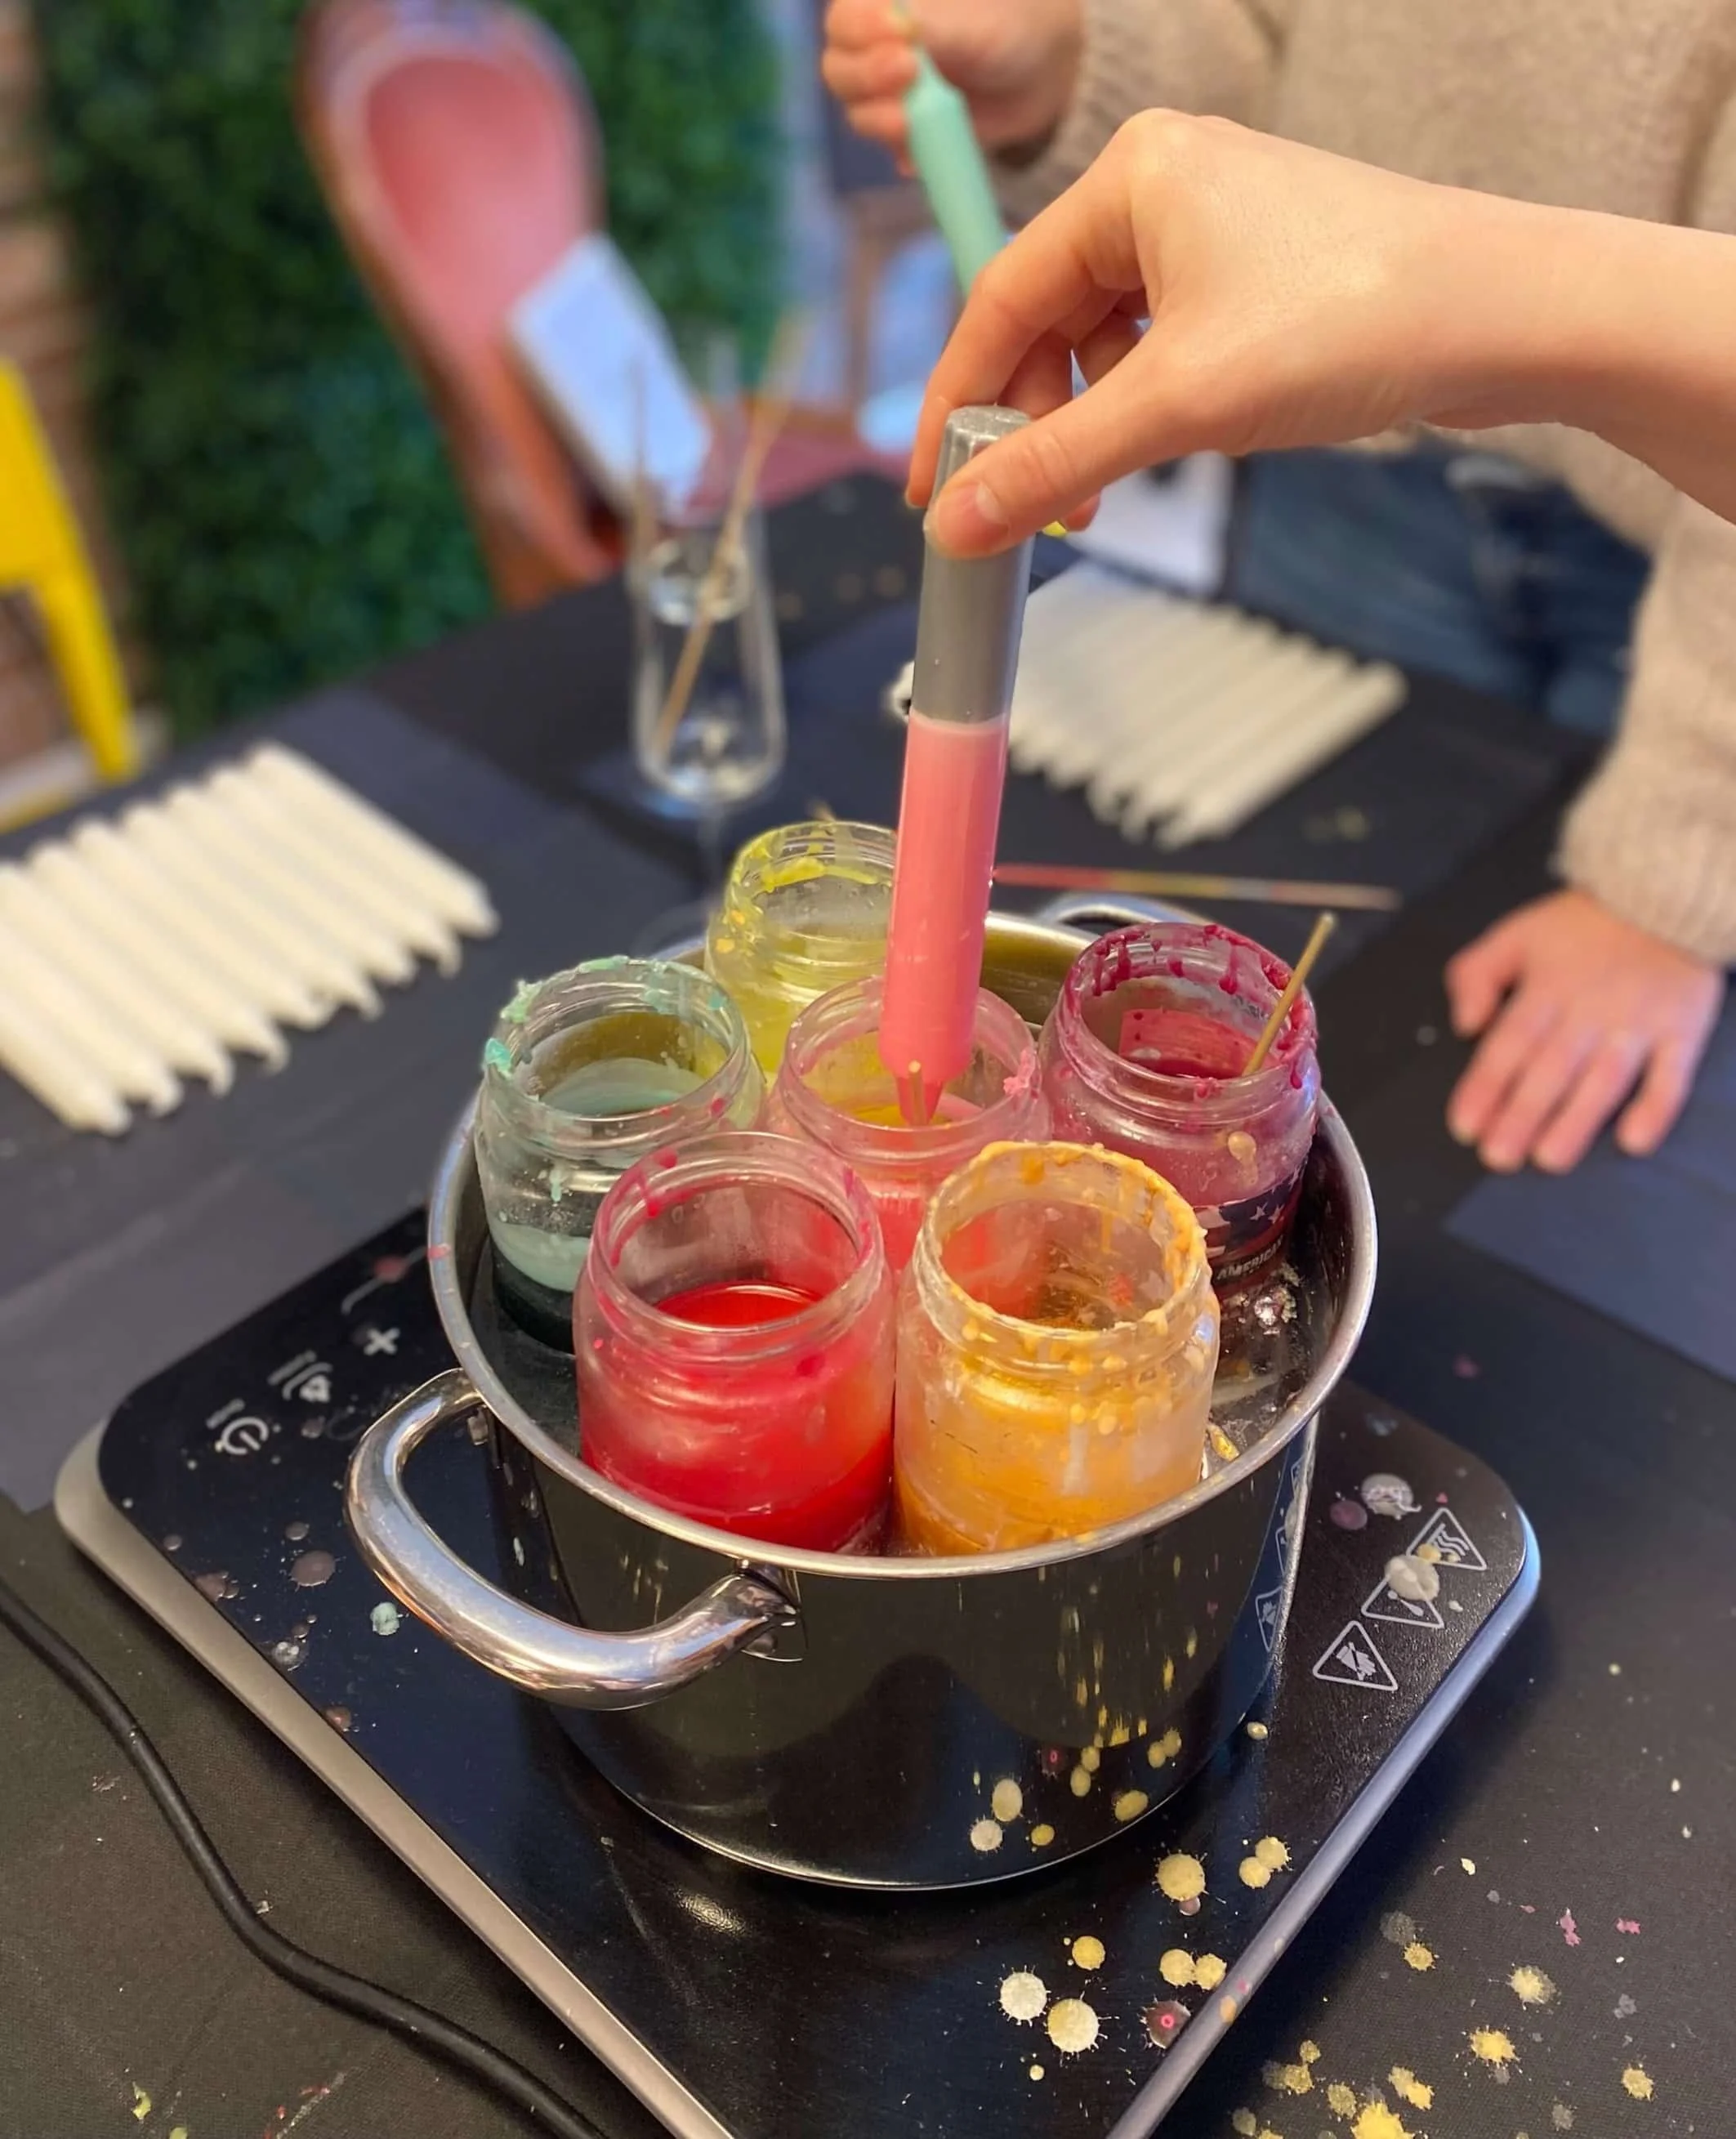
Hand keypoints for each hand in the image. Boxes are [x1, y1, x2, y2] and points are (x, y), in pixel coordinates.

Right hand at [820, 0, 1080, 158]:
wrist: (1044, 68)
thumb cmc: (1006, 24)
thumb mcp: (970, 23)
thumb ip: (931, 28)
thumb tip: (898, 29)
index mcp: (878, 10)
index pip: (845, 18)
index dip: (862, 27)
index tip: (904, 34)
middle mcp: (872, 51)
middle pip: (840, 70)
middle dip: (867, 77)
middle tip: (908, 73)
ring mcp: (888, 97)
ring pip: (860, 114)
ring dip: (880, 120)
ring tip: (909, 120)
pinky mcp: (909, 135)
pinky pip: (895, 151)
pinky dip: (909, 153)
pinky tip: (922, 154)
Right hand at [910, 112, 1584, 552]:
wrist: (1510, 314)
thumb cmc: (1351, 323)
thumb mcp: (1178, 405)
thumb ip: (1052, 465)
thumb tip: (955, 525)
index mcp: (1130, 175)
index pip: (998, 297)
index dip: (954, 404)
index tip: (927, 491)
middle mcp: (1165, 184)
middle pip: (1047, 320)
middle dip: (1030, 425)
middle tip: (1025, 514)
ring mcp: (1216, 226)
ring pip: (1105, 341)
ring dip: (1087, 427)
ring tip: (1094, 502)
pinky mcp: (1259, 272)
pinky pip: (1162, 345)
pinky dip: (1143, 408)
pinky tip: (1154, 455)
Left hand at [1444, 890, 1724, 1172]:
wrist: (1663, 894)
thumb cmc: (1582, 924)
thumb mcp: (1515, 934)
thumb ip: (1476, 974)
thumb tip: (1465, 1026)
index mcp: (1546, 988)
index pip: (1508, 1045)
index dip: (1484, 1087)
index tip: (1465, 1126)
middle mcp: (1590, 1010)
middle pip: (1550, 1070)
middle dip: (1521, 1115)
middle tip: (1499, 1157)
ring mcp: (1639, 1024)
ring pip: (1603, 1080)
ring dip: (1576, 1121)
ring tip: (1550, 1158)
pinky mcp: (1681, 1032)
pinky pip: (1671, 1077)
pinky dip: (1655, 1109)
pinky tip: (1634, 1141)